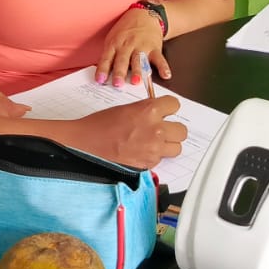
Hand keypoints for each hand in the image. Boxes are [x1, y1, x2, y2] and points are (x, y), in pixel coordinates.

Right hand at [65, 97, 186, 168]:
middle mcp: (156, 129)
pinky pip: (161, 159)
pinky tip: (141, 151)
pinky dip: (154, 156)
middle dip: (173, 129)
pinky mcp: (148, 163)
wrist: (86, 143)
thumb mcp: (127, 108)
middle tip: (162, 129)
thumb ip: (147, 110)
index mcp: (149, 110)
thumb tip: (158, 114)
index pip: (175, 105)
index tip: (165, 110)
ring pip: (177, 148)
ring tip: (154, 142)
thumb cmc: (101, 124)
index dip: (169, 108)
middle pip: (182, 131)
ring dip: (168, 145)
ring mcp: (153, 149)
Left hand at [97, 8, 170, 86]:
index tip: (100, 80)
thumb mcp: (113, 39)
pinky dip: (163, 67)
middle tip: (118, 84)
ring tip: (137, 82)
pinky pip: (159, 58)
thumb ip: (109, 56)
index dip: (102, 69)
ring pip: (139, 60)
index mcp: (114, 44)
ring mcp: (142, 46)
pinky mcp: (154, 47)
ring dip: (138, 71)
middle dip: (120, 72)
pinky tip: (165, 75)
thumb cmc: (125, 30)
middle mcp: (127, 45)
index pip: (107, 58)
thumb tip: (103, 75)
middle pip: (122, 60)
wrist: (144, 15)